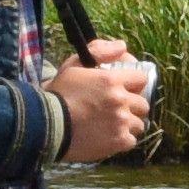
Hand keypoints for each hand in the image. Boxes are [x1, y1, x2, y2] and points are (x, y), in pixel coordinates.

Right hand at [56, 38, 156, 161]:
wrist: (46, 125)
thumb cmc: (58, 94)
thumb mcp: (73, 65)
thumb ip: (99, 51)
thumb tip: (122, 46)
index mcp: (112, 80)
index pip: (142, 79)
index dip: (134, 84)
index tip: (126, 89)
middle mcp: (121, 100)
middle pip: (143, 104)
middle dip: (133, 106)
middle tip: (117, 109)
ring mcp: (121, 123)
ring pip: (138, 124)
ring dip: (128, 124)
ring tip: (112, 125)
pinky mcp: (118, 142)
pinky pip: (131, 141)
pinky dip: (122, 140)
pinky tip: (108, 137)